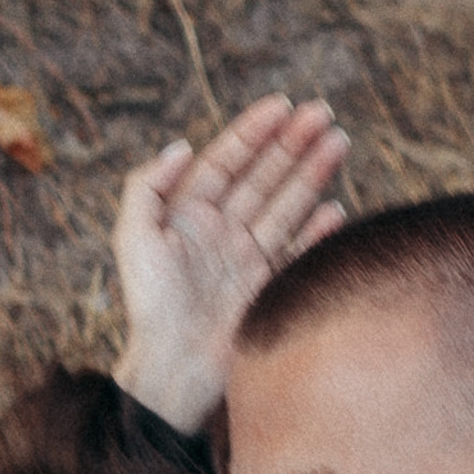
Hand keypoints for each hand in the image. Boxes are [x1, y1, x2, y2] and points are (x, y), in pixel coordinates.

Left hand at [110, 96, 347, 434]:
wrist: (176, 368)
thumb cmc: (150, 304)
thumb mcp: (134, 237)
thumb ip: (148, 186)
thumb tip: (180, 145)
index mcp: (189, 215)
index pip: (227, 160)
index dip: (253, 131)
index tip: (282, 105)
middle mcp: (223, 232)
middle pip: (264, 176)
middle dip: (293, 143)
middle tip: (323, 113)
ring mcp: (249, 259)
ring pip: (287, 204)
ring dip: (313, 173)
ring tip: (339, 141)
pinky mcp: (270, 288)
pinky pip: (299, 250)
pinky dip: (318, 231)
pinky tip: (336, 207)